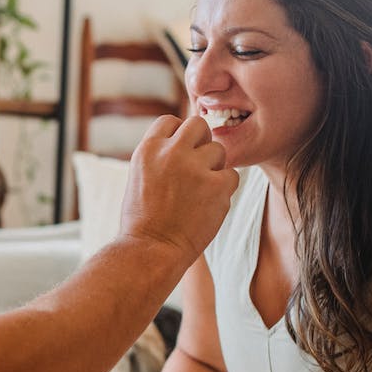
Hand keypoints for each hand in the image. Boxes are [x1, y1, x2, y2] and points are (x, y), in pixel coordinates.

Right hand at [121, 115, 237, 259]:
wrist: (151, 250)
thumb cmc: (142, 219)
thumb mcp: (139, 177)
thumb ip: (160, 156)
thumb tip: (182, 141)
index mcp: (148, 149)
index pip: (171, 121)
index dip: (178, 135)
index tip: (179, 153)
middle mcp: (171, 153)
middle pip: (199, 125)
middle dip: (201, 141)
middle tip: (198, 165)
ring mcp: (195, 168)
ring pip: (218, 150)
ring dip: (214, 167)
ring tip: (199, 191)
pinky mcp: (217, 186)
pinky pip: (232, 175)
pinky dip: (224, 189)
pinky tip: (208, 204)